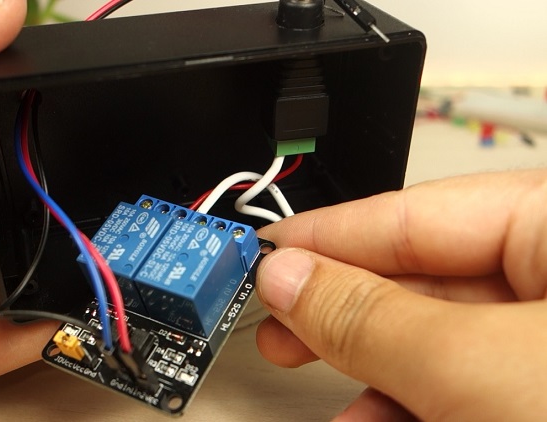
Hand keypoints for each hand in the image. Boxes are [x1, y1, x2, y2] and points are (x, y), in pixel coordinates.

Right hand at [255, 170, 546, 420]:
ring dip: (366, 363)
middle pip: (424, 275)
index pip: (419, 210)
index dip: (329, 233)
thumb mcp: (474, 364)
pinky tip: (368, 415)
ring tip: (307, 371)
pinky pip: (469, 380)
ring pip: (440, 336)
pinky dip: (411, 400)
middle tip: (277, 316)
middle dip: (339, 305)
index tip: (269, 252)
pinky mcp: (542, 389)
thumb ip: (372, 317)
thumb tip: (291, 277)